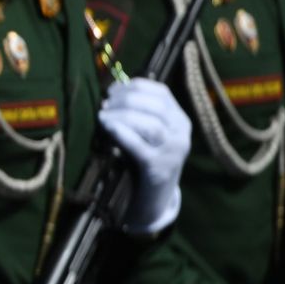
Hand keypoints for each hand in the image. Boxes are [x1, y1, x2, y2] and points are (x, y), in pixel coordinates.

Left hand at [96, 78, 188, 234]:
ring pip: (152, 125)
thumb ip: (138, 111)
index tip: (112, 90)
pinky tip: (108, 127)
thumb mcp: (148, 132)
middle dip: (126, 100)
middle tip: (104, 104)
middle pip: (156, 106)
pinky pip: (140, 146)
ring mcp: (172, 151)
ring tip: (102, 116)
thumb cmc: (145, 156)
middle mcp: (181, 133)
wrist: (154, 196)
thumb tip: (112, 91)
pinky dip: (123, 133)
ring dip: (123, 115)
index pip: (162, 93)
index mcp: (180, 119)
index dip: (135, 87)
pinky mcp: (159, 168)